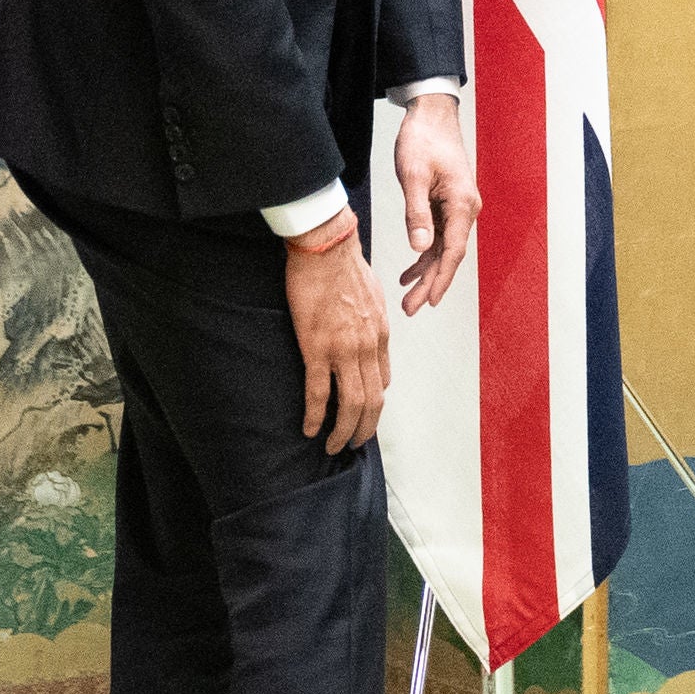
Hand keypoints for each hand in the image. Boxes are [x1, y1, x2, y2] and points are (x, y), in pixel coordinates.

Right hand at [284, 212, 392, 450]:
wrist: (327, 248)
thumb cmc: (346, 265)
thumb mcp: (373, 295)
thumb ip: (372, 320)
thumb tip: (369, 332)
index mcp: (380, 335)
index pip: (383, 380)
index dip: (374, 403)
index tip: (363, 414)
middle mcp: (368, 347)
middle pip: (373, 401)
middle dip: (364, 428)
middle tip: (351, 444)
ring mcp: (344, 350)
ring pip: (351, 404)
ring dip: (343, 430)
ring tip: (333, 445)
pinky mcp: (318, 348)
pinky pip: (320, 392)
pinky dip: (317, 416)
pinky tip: (310, 429)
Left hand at [391, 93, 480, 315]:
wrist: (432, 114)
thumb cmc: (423, 139)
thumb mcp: (413, 175)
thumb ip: (417, 213)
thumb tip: (420, 248)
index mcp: (462, 204)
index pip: (452, 251)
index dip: (440, 279)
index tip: (429, 301)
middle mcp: (466, 209)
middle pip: (449, 255)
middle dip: (430, 283)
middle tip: (411, 308)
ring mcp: (459, 207)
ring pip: (443, 249)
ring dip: (426, 273)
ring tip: (408, 296)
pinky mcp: (448, 204)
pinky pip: (439, 236)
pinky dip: (425, 254)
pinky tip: (411, 270)